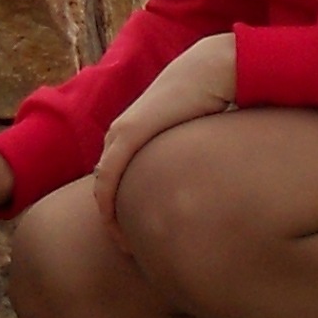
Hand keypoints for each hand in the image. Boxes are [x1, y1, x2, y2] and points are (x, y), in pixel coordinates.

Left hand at [93, 33, 235, 242]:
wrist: (212, 68)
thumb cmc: (210, 96)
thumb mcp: (194, 132)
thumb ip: (188, 151)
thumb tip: (203, 177)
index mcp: (135, 132)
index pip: (117, 177)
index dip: (121, 208)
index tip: (137, 236)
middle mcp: (122, 132)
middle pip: (107, 185)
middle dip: (113, 219)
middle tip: (128, 250)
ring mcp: (121, 133)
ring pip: (104, 185)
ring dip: (110, 217)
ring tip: (125, 247)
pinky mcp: (128, 134)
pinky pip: (109, 178)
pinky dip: (108, 206)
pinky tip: (118, 230)